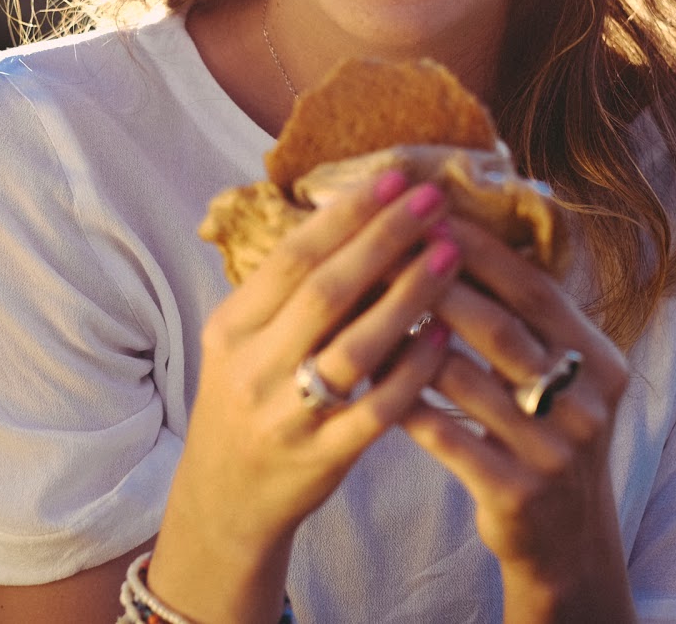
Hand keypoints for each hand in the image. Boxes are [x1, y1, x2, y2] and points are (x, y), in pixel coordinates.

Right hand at [149, 169, 458, 620]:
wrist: (225, 497)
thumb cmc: (252, 399)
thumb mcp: (247, 341)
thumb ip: (290, 291)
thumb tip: (358, 215)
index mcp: (230, 328)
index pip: (291, 257)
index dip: (346, 215)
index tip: (394, 178)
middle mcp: (251, 368)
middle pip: (324, 292)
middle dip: (383, 239)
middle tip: (432, 200)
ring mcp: (286, 416)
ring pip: (354, 349)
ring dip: (408, 297)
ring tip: (450, 254)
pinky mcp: (321, 458)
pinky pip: (376, 410)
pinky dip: (413, 370)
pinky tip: (446, 335)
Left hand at [403, 218, 635, 621]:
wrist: (566, 542)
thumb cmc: (544, 437)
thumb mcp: (559, 377)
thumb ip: (525, 318)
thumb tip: (458, 233)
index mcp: (599, 360)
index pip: (535, 289)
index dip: (480, 248)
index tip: (427, 211)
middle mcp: (585, 403)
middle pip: (499, 327)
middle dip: (433, 282)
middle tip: (380, 248)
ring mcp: (553, 452)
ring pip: (464, 378)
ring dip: (405, 339)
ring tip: (358, 306)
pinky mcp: (516, 493)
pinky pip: (446, 435)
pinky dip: (403, 400)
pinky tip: (366, 377)